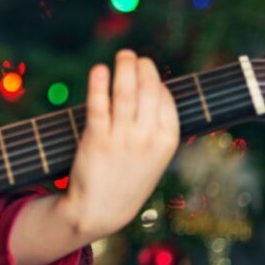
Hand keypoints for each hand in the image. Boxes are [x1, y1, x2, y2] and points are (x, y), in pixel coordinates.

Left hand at [60, 50, 179, 240]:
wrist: (101, 209)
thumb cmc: (128, 179)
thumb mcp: (154, 156)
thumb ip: (157, 127)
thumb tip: (155, 89)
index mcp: (167, 141)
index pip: (165, 99)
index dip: (156, 82)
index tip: (147, 73)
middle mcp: (147, 137)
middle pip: (148, 90)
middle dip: (142, 67)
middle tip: (133, 56)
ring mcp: (122, 138)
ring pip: (125, 93)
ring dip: (124, 67)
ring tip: (122, 54)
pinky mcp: (96, 139)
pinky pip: (98, 105)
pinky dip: (98, 84)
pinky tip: (99, 70)